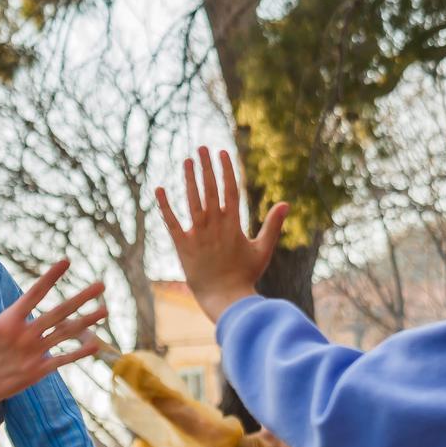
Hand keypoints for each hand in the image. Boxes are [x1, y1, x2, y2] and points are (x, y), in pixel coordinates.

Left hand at [0, 259, 106, 417]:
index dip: (50, 278)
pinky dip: (78, 353)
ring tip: (104, 310)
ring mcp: (35, 351)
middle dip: (79, 298)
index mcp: (10, 319)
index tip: (65, 261)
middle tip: (100, 284)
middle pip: (58, 311)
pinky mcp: (38, 370)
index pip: (35, 294)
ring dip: (85, 322)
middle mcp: (27, 332)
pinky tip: (95, 345)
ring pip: (65, 333)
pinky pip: (62, 360)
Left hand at [155, 147, 288, 323]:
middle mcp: (215, 225)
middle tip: (202, 148)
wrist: (225, 298)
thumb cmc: (246, 275)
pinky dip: (165, 205)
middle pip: (210, 190)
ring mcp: (197, 234)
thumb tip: (286, 203)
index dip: (226, 170)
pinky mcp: (182, 245)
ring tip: (187, 160)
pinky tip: (159, 189)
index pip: (229, 190)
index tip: (222, 153)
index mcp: (233, 224)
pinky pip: (171, 222)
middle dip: (206, 167)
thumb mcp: (263, 249)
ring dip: (189, 179)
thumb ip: (273, 226)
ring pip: (192, 200)